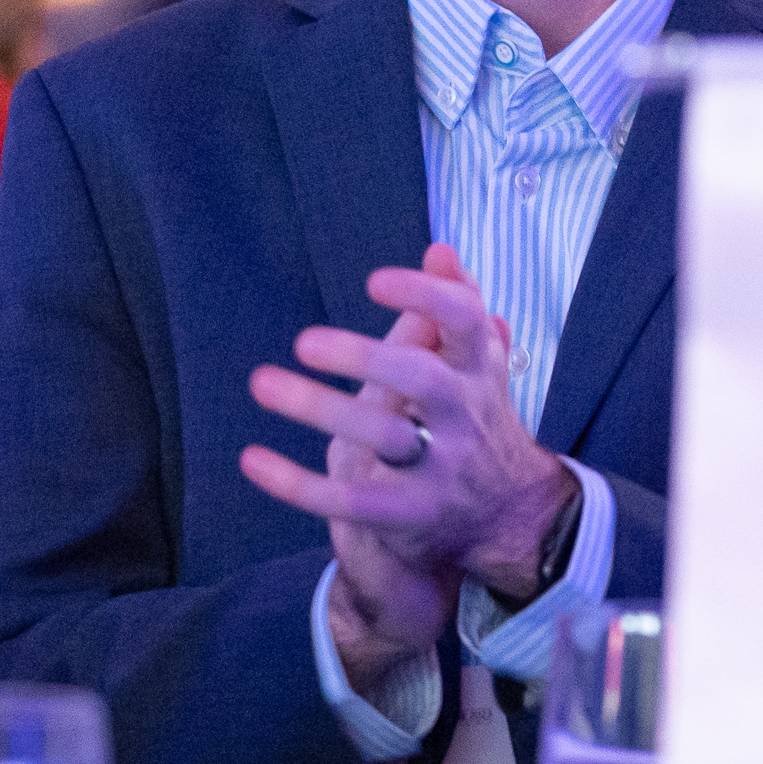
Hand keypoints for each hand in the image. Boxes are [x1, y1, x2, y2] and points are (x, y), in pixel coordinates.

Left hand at [242, 244, 575, 595]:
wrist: (510, 515)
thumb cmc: (475, 418)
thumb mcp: (477, 363)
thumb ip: (456, 305)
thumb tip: (439, 249)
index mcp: (477, 370)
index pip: (465, 322)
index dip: (425, 297)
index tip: (374, 282)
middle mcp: (464, 416)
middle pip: (424, 380)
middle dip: (368, 357)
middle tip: (305, 341)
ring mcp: (439, 468)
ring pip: (385, 438)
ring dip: (323, 409)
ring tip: (262, 382)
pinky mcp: (407, 514)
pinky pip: (350, 500)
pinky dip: (298, 483)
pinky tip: (253, 459)